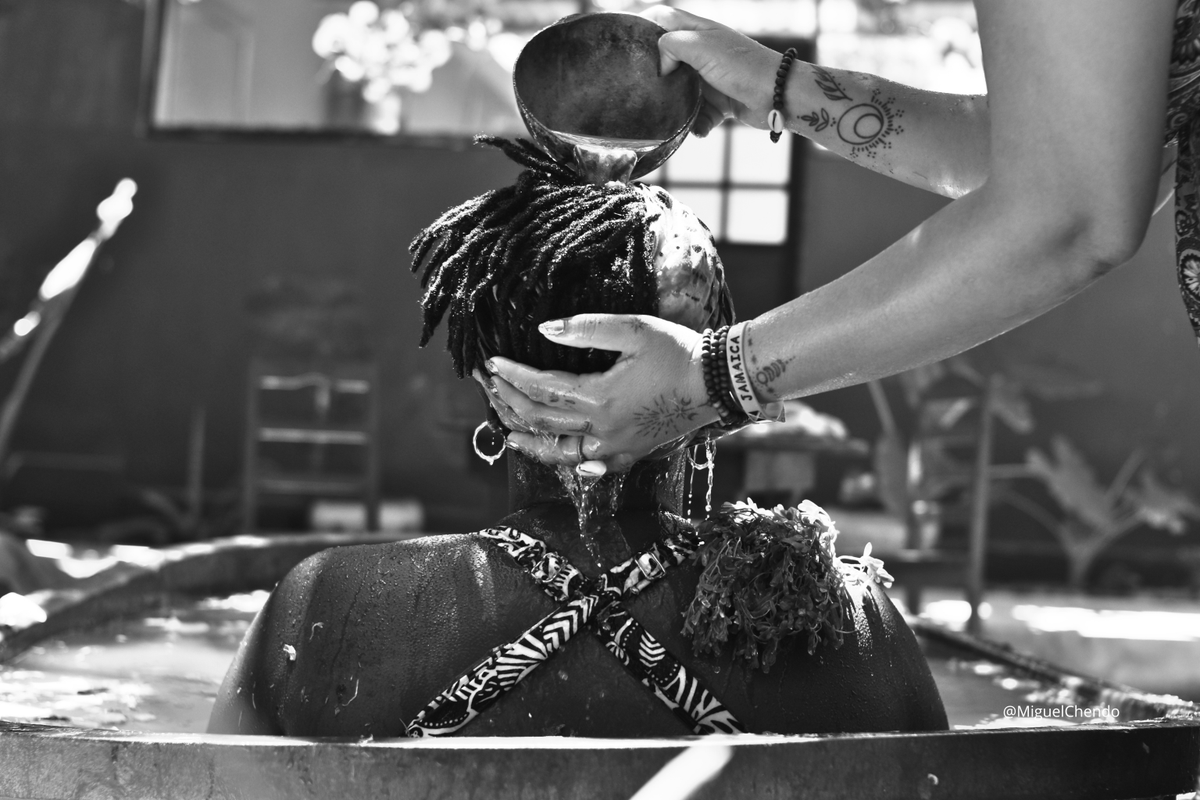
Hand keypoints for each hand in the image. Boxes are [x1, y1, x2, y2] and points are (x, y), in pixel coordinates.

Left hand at [484, 314, 719, 471]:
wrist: (718, 383)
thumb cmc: (678, 352)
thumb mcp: (633, 329)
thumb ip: (585, 329)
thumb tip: (543, 330)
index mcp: (599, 398)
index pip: (540, 388)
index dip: (512, 374)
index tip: (492, 362)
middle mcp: (602, 431)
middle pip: (540, 420)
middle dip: (508, 401)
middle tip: (489, 385)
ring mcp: (615, 448)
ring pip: (558, 452)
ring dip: (528, 440)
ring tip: (505, 430)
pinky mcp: (629, 455)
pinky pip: (587, 465)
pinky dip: (564, 460)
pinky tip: (556, 456)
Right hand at [642, 6, 781, 135]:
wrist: (778, 96)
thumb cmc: (743, 66)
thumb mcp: (701, 46)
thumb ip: (671, 45)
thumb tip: (659, 65)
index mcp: (697, 30)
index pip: (663, 18)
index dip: (643, 24)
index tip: (625, 43)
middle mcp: (702, 52)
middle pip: (667, 59)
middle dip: (657, 75)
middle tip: (644, 87)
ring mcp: (710, 77)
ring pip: (680, 92)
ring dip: (677, 106)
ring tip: (673, 115)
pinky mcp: (719, 102)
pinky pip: (698, 114)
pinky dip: (697, 124)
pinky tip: (699, 129)